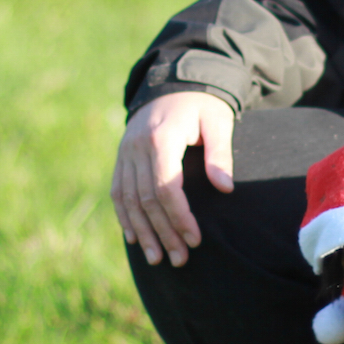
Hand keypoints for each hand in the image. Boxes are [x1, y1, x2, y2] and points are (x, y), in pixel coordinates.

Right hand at [110, 92, 235, 266]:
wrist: (172, 83)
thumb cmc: (202, 105)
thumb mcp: (218, 121)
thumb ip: (220, 154)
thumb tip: (225, 188)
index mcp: (161, 137)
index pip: (166, 187)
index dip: (179, 217)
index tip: (195, 240)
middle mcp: (137, 146)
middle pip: (146, 199)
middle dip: (163, 233)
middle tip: (180, 260)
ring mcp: (125, 152)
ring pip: (128, 200)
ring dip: (142, 232)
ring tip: (156, 258)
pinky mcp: (121, 157)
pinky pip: (118, 191)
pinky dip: (125, 217)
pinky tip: (134, 238)